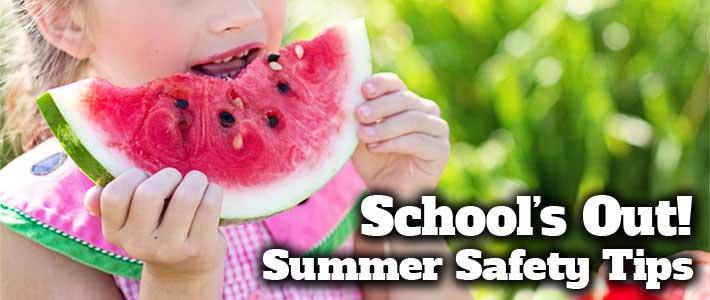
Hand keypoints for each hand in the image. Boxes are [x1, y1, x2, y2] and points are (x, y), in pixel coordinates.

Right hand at [84, 168, 225, 278]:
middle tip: (176, 179)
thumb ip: (109, 203)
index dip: (133, 176)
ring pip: (186, 196)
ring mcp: (170, 248)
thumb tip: (92, 196)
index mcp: (115, 232)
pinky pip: (209, 205)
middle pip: (149, 193)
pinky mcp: (199, 248)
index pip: (114, 195)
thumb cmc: (157, 228)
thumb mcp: (130, 220)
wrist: (186, 267)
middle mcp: (138, 245)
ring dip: (195, 180)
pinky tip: (210, 193)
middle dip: (168, 176)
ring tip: (196, 182)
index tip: (146, 178)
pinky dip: (213, 191)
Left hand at [352, 73, 449, 199]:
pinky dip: (395, 142)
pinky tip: (376, 147)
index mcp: (406, 101)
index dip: (381, 84)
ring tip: (364, 135)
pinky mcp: (442, 149)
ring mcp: (437, 129)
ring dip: (386, 126)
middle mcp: (425, 110)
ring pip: (413, 119)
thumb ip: (359, 117)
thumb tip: (350, 96)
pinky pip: (419, 140)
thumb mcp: (361, 135)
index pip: (395, 84)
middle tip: (360, 115)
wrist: (387, 192)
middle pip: (405, 98)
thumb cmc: (374, 161)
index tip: (364, 90)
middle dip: (380, 106)